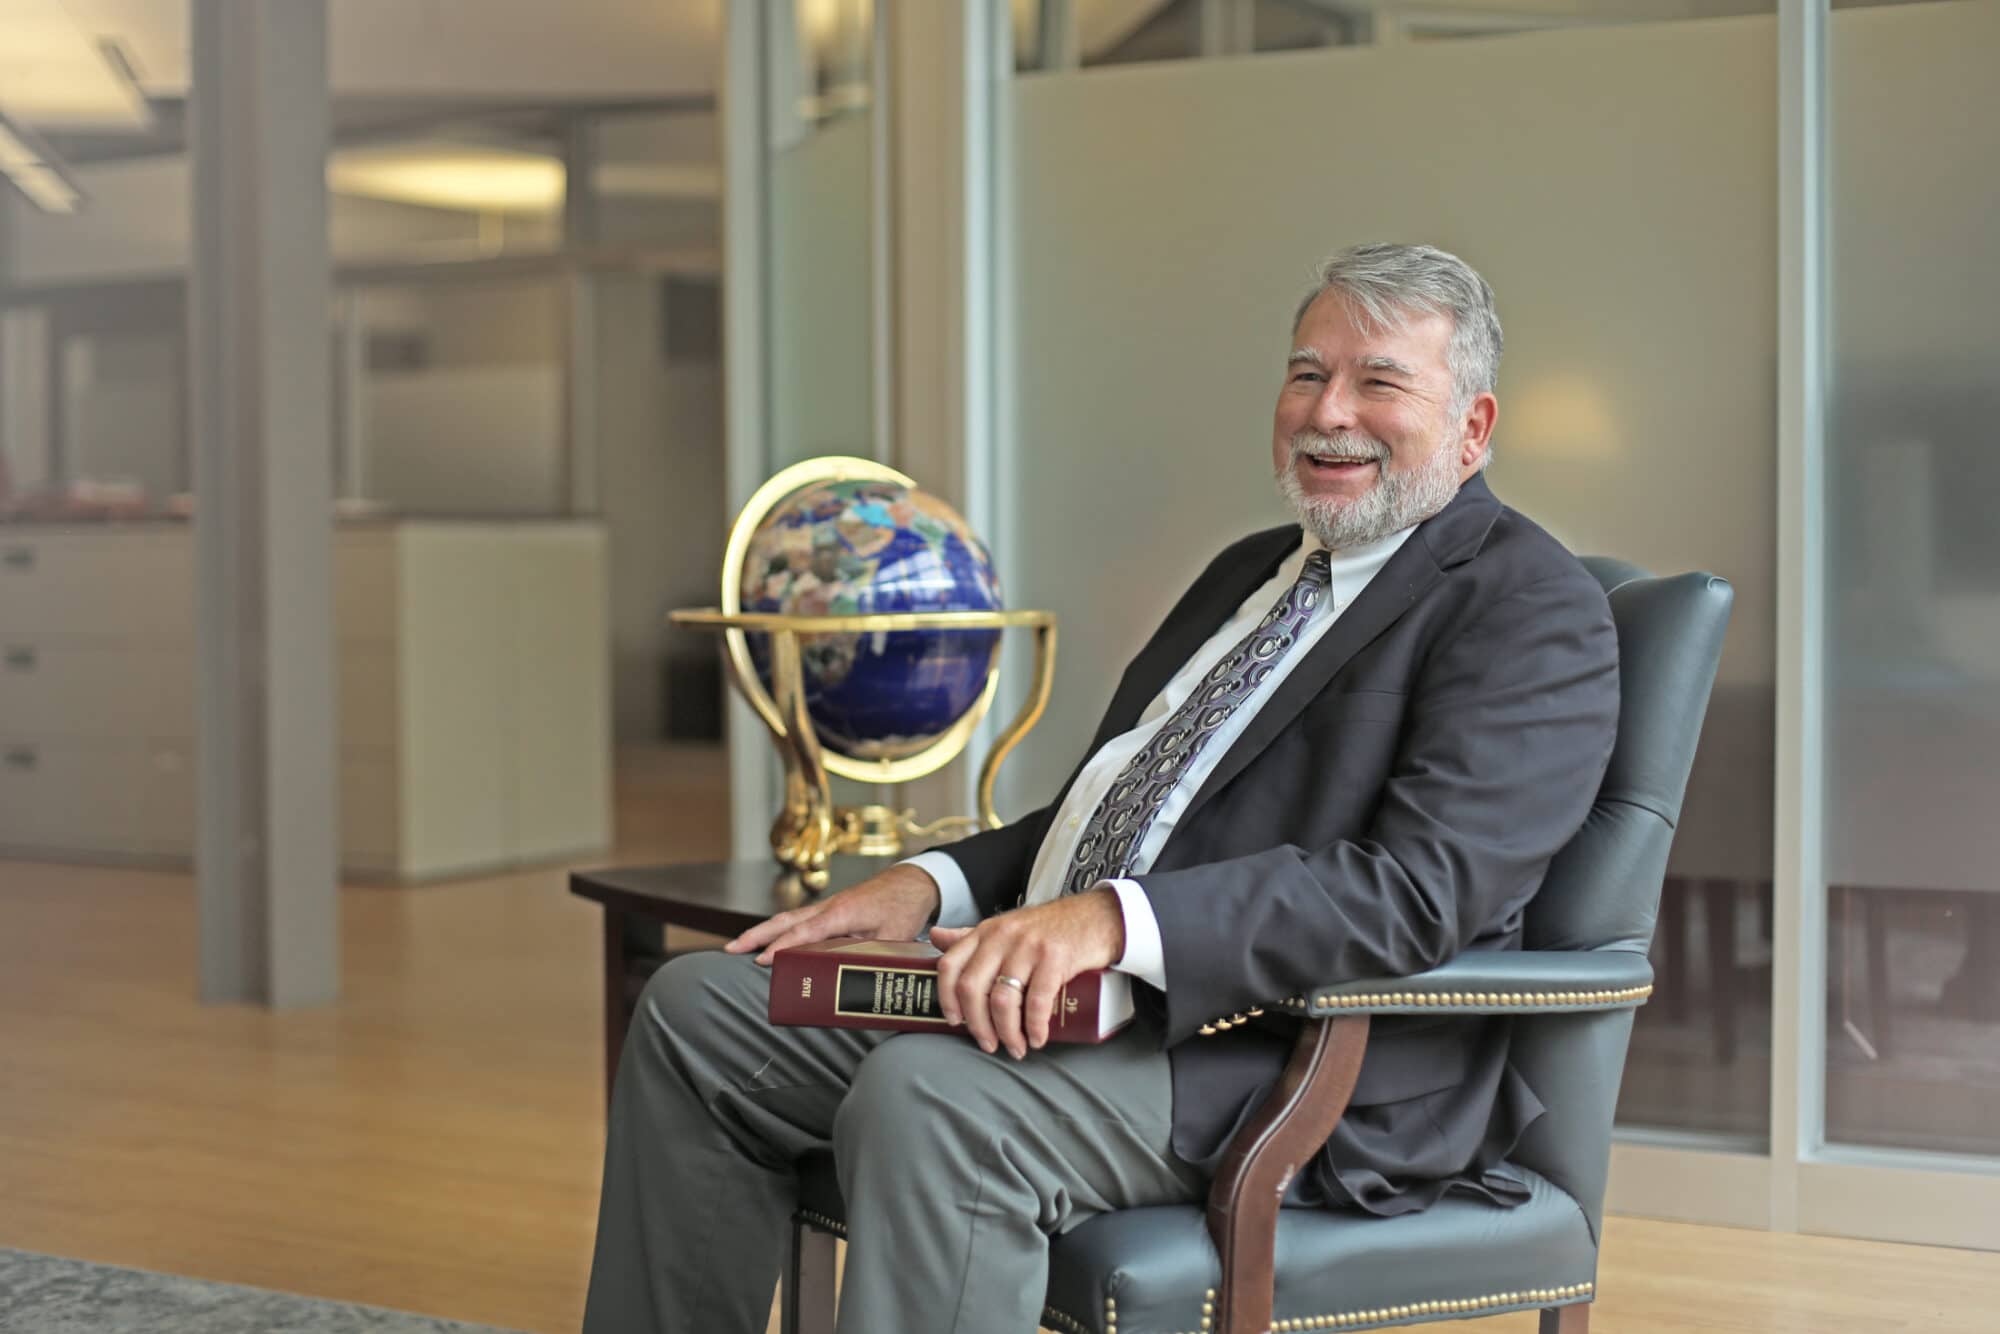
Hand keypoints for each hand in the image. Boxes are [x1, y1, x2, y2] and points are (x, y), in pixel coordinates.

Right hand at [725, 863, 940, 965]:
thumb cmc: (903, 907)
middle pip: (785, 920)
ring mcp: (828, 905)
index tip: (762, 960)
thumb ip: (870, 955)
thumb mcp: (892, 937)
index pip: (805, 931)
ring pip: (788, 918)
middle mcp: (829, 906)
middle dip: (756, 934)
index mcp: (843, 912)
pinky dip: (779, 928)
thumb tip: (851, 978)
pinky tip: (768, 939)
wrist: (913, 882)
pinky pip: (798, 918)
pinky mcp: (831, 909)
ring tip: (738, 945)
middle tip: (730, 949)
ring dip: (762, 931)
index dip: (783, 947)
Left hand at [929, 889, 1125, 1059]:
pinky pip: (1037, 1002)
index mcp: (985, 931)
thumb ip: (971, 935)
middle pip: (972, 988)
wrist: (1097, 916)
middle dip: (977, 1025)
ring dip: (1007, 1032)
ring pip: (1002, 1000)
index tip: (955, 1021)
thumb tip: (935, 936)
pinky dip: (1035, 1027)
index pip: (949, 965)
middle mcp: (1002, 936)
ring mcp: (1028, 946)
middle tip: (989, 1044)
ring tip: (1017, 1047)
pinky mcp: (1055, 958)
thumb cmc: (1049, 927)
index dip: (946, 998)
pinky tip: (1037, 1039)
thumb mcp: (1005, 926)